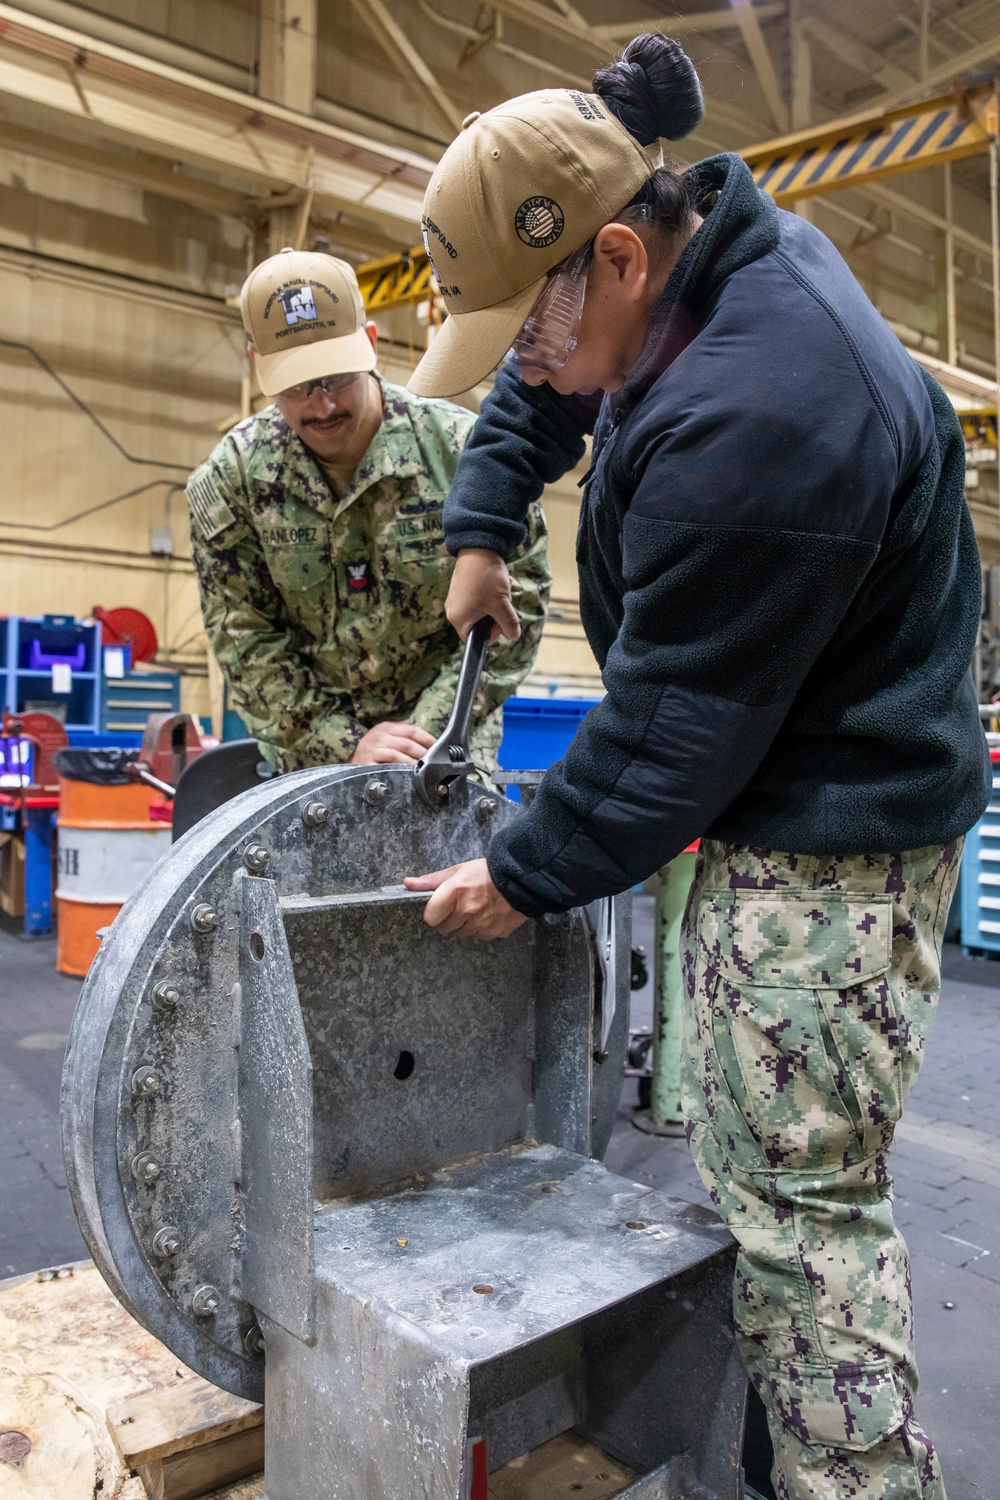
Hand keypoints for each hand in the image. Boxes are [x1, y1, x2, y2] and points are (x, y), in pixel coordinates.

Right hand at [349, 721, 434, 764]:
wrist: (353, 765)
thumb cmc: (374, 751)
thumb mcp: (386, 737)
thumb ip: (403, 734)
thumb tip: (428, 738)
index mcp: (385, 727)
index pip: (411, 730)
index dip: (427, 739)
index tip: (437, 747)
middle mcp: (378, 736)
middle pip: (408, 743)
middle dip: (423, 753)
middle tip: (433, 761)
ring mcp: (372, 749)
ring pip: (399, 754)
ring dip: (414, 763)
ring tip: (423, 768)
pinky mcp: (368, 763)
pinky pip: (389, 765)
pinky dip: (401, 769)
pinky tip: (409, 773)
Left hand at [405, 859, 526, 938]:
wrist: (521, 880)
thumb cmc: (487, 872)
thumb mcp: (458, 870)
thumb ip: (432, 880)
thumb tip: (408, 884)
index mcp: (455, 892)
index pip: (430, 917)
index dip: (433, 912)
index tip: (439, 907)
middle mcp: (466, 911)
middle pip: (444, 928)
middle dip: (448, 919)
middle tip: (459, 906)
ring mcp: (481, 924)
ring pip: (461, 933)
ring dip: (464, 925)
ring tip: (475, 909)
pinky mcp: (494, 933)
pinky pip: (479, 936)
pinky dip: (480, 928)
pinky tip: (488, 914)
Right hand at [447, 549, 519, 643]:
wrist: (478, 547)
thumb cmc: (486, 578)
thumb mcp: (501, 604)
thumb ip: (509, 624)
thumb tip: (514, 636)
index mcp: (458, 619)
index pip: (474, 639)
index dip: (491, 634)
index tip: (502, 622)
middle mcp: (453, 610)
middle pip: (479, 624)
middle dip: (496, 615)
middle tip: (504, 602)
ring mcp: (456, 598)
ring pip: (482, 609)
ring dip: (496, 602)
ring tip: (501, 588)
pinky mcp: (461, 587)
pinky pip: (478, 597)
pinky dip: (490, 593)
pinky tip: (497, 581)